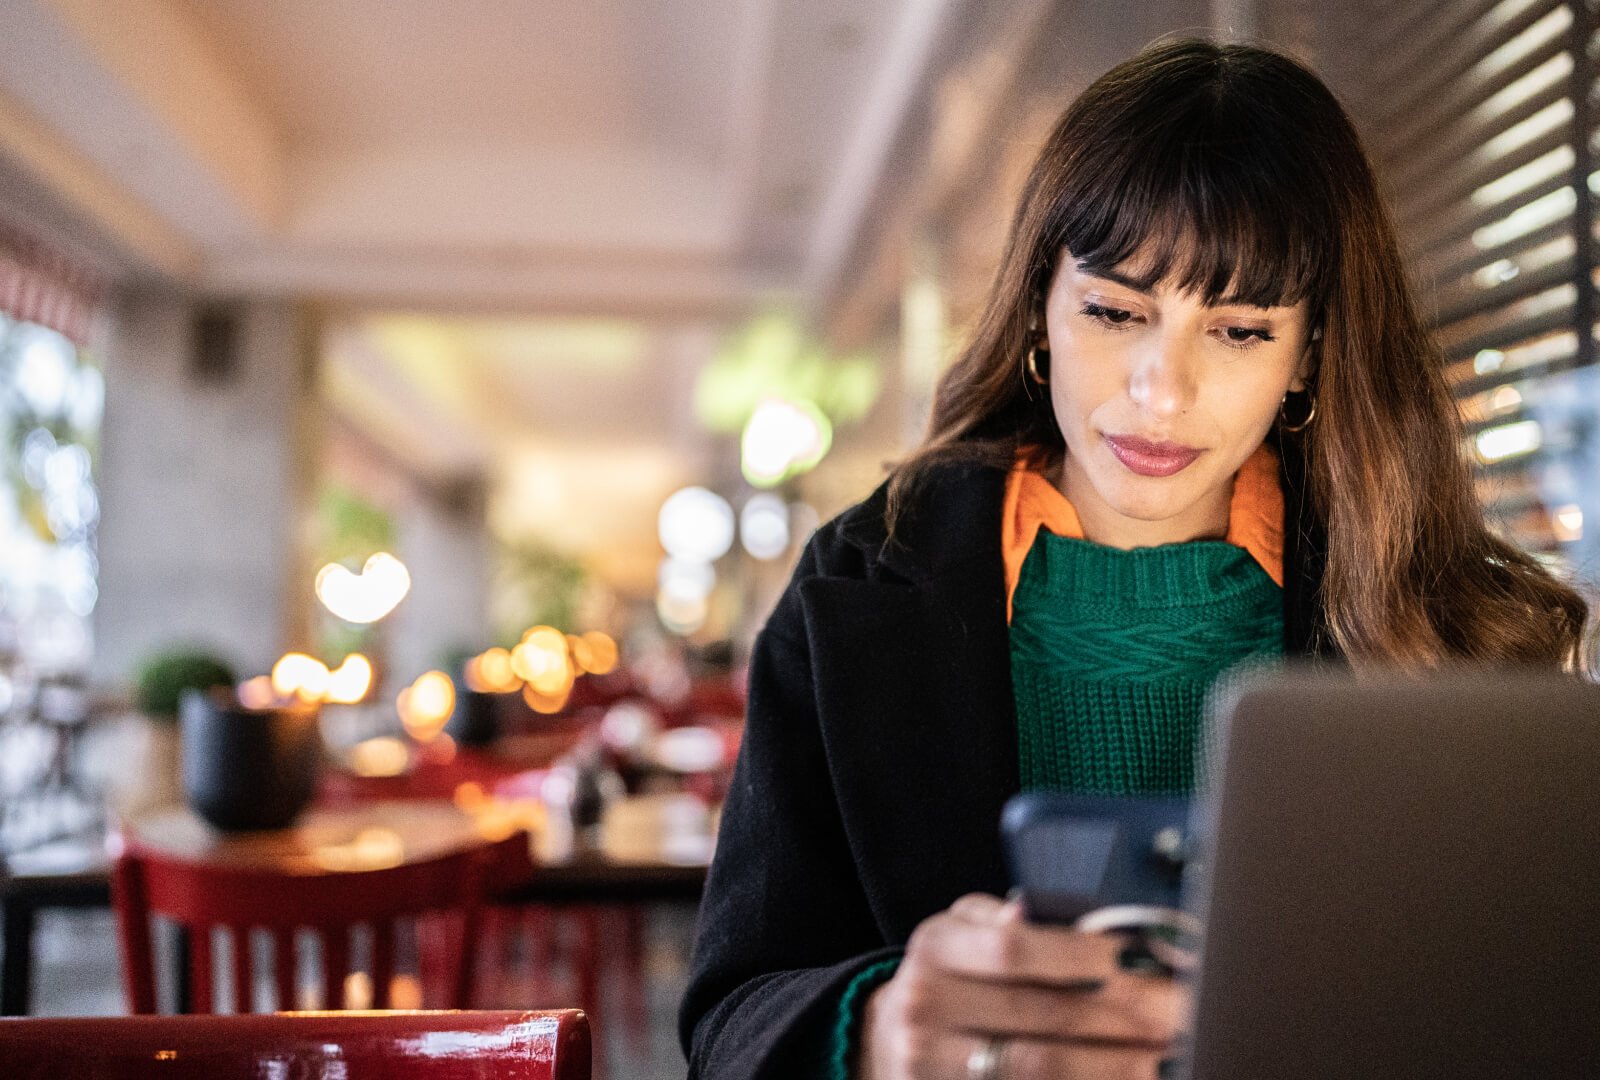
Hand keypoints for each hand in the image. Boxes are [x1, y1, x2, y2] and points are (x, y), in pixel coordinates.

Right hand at [857, 893, 1186, 1078]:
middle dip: (1124, 1015)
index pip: (1013, 949)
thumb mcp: (962, 933)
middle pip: (1042, 1015)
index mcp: (934, 949)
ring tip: (1167, 1053)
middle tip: (1180, 1012)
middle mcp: (927, 1008)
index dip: (1081, 954)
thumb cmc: (949, 978)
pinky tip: (1130, 1077)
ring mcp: (934, 1067)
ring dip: (1117, 1063)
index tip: (1138, 957)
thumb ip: (1007, 922)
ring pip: (1043, 1068)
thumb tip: (1067, 918)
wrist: (891, 1043)